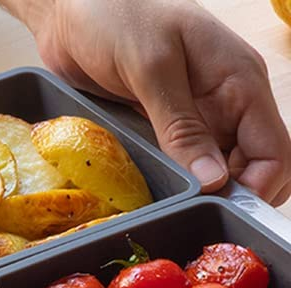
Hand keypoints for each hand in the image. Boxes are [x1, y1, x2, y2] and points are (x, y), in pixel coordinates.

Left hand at [2, 0, 290, 203]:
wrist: (69, 7)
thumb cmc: (114, 15)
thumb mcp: (151, 67)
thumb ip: (182, 124)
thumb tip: (215, 180)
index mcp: (239, 81)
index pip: (274, 150)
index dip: (258, 189)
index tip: (220, 212)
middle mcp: (225, 102)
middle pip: (251, 167)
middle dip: (233, 197)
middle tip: (194, 215)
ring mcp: (195, 115)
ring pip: (217, 170)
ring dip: (202, 193)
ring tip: (174, 208)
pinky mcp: (163, 125)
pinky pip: (183, 162)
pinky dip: (177, 181)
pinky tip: (159, 194)